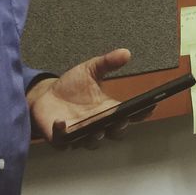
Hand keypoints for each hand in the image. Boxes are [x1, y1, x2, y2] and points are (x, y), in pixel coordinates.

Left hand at [30, 48, 148, 149]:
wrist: (45, 95)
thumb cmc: (71, 86)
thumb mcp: (90, 69)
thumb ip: (108, 62)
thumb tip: (126, 52)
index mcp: (108, 109)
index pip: (129, 114)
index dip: (141, 113)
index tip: (150, 107)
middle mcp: (98, 124)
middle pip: (115, 132)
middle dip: (119, 127)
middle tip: (122, 119)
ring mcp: (80, 134)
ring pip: (93, 142)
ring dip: (96, 136)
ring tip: (97, 128)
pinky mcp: (61, 138)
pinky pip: (64, 141)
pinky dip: (63, 133)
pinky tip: (62, 123)